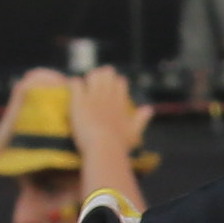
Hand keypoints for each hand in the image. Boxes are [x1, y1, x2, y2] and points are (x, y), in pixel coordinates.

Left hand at [69, 63, 149, 191]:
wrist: (104, 147)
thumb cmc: (120, 144)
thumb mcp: (134, 132)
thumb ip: (141, 119)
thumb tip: (149, 109)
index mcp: (120, 102)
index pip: (120, 82)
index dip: (116, 83)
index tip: (112, 89)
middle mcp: (108, 96)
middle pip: (106, 75)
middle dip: (102, 76)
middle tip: (95, 84)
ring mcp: (93, 97)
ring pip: (92, 75)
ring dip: (89, 78)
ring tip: (85, 86)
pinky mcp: (79, 101)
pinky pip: (76, 83)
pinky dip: (74, 85)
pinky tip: (74, 92)